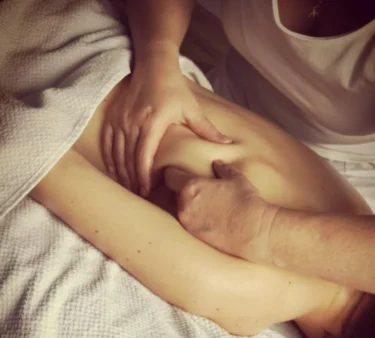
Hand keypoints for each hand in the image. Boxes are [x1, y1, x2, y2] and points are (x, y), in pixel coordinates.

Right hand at [102, 55, 229, 196]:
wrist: (153, 65)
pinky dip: (109, 158)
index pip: (144, 155)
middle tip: (138, 196)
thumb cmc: (173, 87)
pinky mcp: (114, 116)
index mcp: (153, 122)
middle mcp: (134, 122)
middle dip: (132, 179)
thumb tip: (227, 143)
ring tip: (127, 188)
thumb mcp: (192, 108)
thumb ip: (207, 129)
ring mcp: (121, 119)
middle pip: (129, 158)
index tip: (146, 191)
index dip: (143, 175)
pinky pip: (107, 142)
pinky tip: (114, 171)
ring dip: (121, 172)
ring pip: (116, 152)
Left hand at [165, 160, 278, 262]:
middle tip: (195, 191)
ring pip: (179, 210)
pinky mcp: (193, 237)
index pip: (170, 176)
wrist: (253, 230)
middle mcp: (183, 205)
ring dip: (187, 207)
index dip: (174, 173)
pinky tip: (207, 220)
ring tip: (203, 207)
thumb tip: (217, 164)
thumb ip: (223, 169)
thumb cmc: (245, 201)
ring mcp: (187, 223)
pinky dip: (193, 220)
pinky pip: (187, 224)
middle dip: (181, 192)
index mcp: (190, 187)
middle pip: (173, 194)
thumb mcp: (237, 179)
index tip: (180, 174)